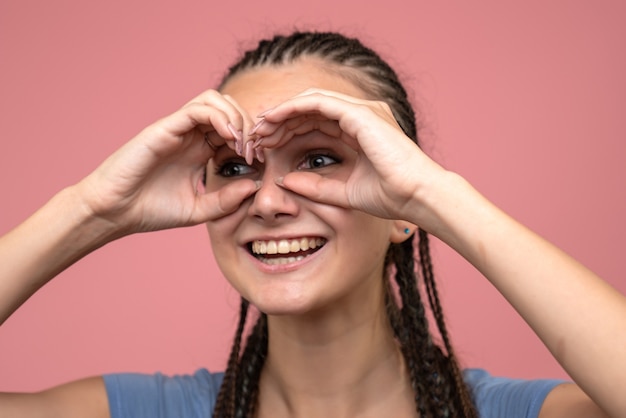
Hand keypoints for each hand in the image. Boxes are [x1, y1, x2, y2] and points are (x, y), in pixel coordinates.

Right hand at [74, 90, 259, 235]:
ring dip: (236, 118)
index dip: (253, 140)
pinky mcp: (165, 128)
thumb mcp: (199, 210)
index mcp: (200, 150)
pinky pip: (198, 108)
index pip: (234, 129)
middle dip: (249, 127)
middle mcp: (191, 135)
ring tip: (242, 146)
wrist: (115, 212)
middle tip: (256, 153)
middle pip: (229, 108)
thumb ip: (227, 200)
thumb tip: (255, 186)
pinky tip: (229, 140)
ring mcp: (178, 129)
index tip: (262, 162)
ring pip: (215, 100)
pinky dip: (220, 117)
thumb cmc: (151, 211)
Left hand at [251, 89, 447, 221]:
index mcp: (358, 131)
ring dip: (282, 113)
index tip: (265, 147)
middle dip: (280, 121)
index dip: (287, 132)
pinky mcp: (359, 113)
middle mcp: (360, 115)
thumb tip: (285, 180)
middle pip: (309, 110)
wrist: (415, 196)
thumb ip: (315, 185)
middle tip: (255, 136)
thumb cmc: (389, 196)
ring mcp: (361, 111)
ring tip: (259, 128)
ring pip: (310, 102)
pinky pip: (317, 103)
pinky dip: (292, 108)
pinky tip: (273, 119)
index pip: (314, 123)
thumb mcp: (343, 191)